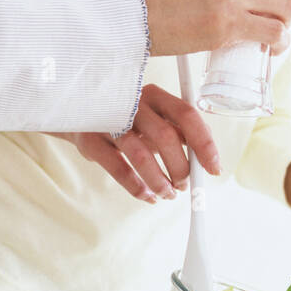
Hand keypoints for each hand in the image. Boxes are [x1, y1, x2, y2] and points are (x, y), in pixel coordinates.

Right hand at [49, 83, 220, 203]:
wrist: (77, 114)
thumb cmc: (125, 119)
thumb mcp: (152, 118)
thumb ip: (177, 131)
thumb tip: (207, 159)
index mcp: (153, 94)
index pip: (186, 114)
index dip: (203, 143)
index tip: (213, 168)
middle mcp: (132, 102)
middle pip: (165, 136)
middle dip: (181, 168)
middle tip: (185, 186)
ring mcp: (108, 119)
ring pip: (141, 155)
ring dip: (160, 182)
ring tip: (168, 194)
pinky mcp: (90, 139)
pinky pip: (118, 168)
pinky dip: (136, 187)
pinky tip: (147, 196)